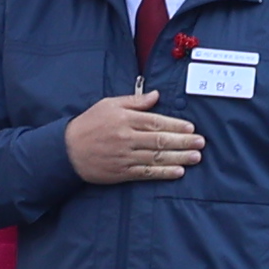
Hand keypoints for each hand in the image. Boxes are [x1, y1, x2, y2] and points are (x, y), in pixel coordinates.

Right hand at [62, 91, 204, 186]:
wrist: (67, 150)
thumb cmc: (89, 123)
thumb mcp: (109, 104)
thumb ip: (135, 101)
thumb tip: (156, 95)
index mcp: (125, 119)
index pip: (156, 122)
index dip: (176, 126)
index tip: (191, 128)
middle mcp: (126, 138)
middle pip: (160, 140)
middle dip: (183, 142)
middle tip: (200, 143)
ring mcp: (124, 156)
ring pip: (156, 157)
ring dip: (178, 158)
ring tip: (195, 158)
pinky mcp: (121, 172)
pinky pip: (146, 173)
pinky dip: (163, 173)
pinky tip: (178, 172)